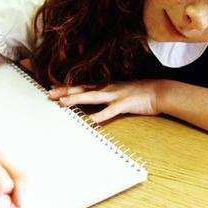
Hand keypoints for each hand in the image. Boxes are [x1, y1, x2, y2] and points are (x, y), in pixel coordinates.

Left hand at [48, 79, 166, 122]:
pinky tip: (91, 121)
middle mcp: (107, 88)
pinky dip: (100, 116)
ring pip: (92, 97)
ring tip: (63, 103)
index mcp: (105, 86)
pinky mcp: (124, 104)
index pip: (82, 86)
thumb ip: (106, 95)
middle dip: (65, 92)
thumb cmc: (138, 93)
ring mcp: (115, 95)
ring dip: (77, 99)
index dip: (67, 87)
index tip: (52, 88)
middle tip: (49, 94)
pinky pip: (110, 111)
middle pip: (82, 89)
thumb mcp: (119, 91)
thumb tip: (94, 102)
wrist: (158, 91)